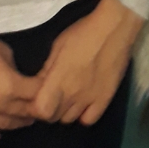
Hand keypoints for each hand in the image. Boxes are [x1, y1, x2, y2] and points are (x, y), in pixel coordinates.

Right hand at [0, 5, 40, 146]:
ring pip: (6, 127)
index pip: (37, 95)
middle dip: (34, 109)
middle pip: (24, 113)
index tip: (47, 90)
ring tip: (22, 118)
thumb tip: (21, 80)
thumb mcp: (4, 51)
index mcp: (10, 85)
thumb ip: (15, 70)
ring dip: (17, 123)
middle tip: (39, 106)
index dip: (44, 91)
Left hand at [34, 0, 141, 126]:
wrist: (114, 27)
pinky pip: (89, 120)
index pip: (40, 110)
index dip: (34, 107)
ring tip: (65, 99)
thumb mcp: (58, 45)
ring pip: (69, 120)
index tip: (34, 98)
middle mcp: (73, 94)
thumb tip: (38, 84)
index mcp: (58, 79)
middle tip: (49, 96)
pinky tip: (82, 104)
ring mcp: (90, 99)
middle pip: (53, 117)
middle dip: (47, 109)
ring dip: (63, 112)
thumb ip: (46, 68)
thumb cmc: (83, 32)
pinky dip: (82, 115)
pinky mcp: (105, 99)